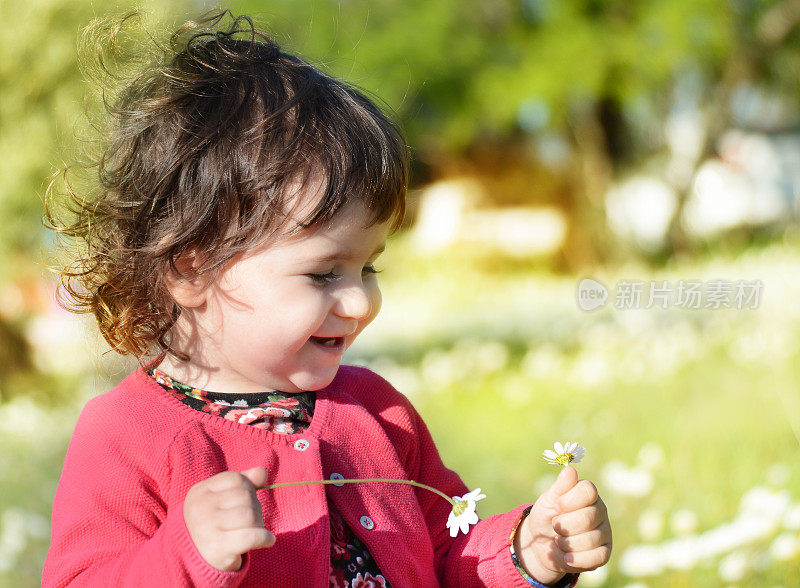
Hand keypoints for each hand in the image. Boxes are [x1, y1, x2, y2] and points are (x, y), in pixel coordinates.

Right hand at [183, 467, 275, 570]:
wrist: (195, 557)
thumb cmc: (214, 522)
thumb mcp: (223, 497)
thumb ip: (243, 481)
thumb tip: (262, 473)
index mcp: (200, 491)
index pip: (237, 480)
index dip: (249, 489)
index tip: (244, 503)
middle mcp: (201, 508)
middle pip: (245, 497)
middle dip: (255, 508)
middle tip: (249, 521)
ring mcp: (207, 528)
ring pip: (250, 516)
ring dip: (259, 524)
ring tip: (252, 531)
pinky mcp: (218, 548)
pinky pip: (252, 536)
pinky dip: (265, 538)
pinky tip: (267, 540)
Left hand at [513, 466, 611, 584]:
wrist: (542, 545)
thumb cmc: (546, 517)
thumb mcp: (547, 501)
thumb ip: (559, 487)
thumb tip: (570, 470)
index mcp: (588, 494)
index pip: (588, 490)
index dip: (569, 500)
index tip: (556, 506)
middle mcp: (600, 511)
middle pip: (588, 517)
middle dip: (564, 525)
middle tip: (555, 526)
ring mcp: (605, 532)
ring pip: (590, 539)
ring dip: (566, 543)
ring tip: (559, 541)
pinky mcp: (604, 553)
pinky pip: (595, 557)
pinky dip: (576, 559)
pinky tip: (566, 556)